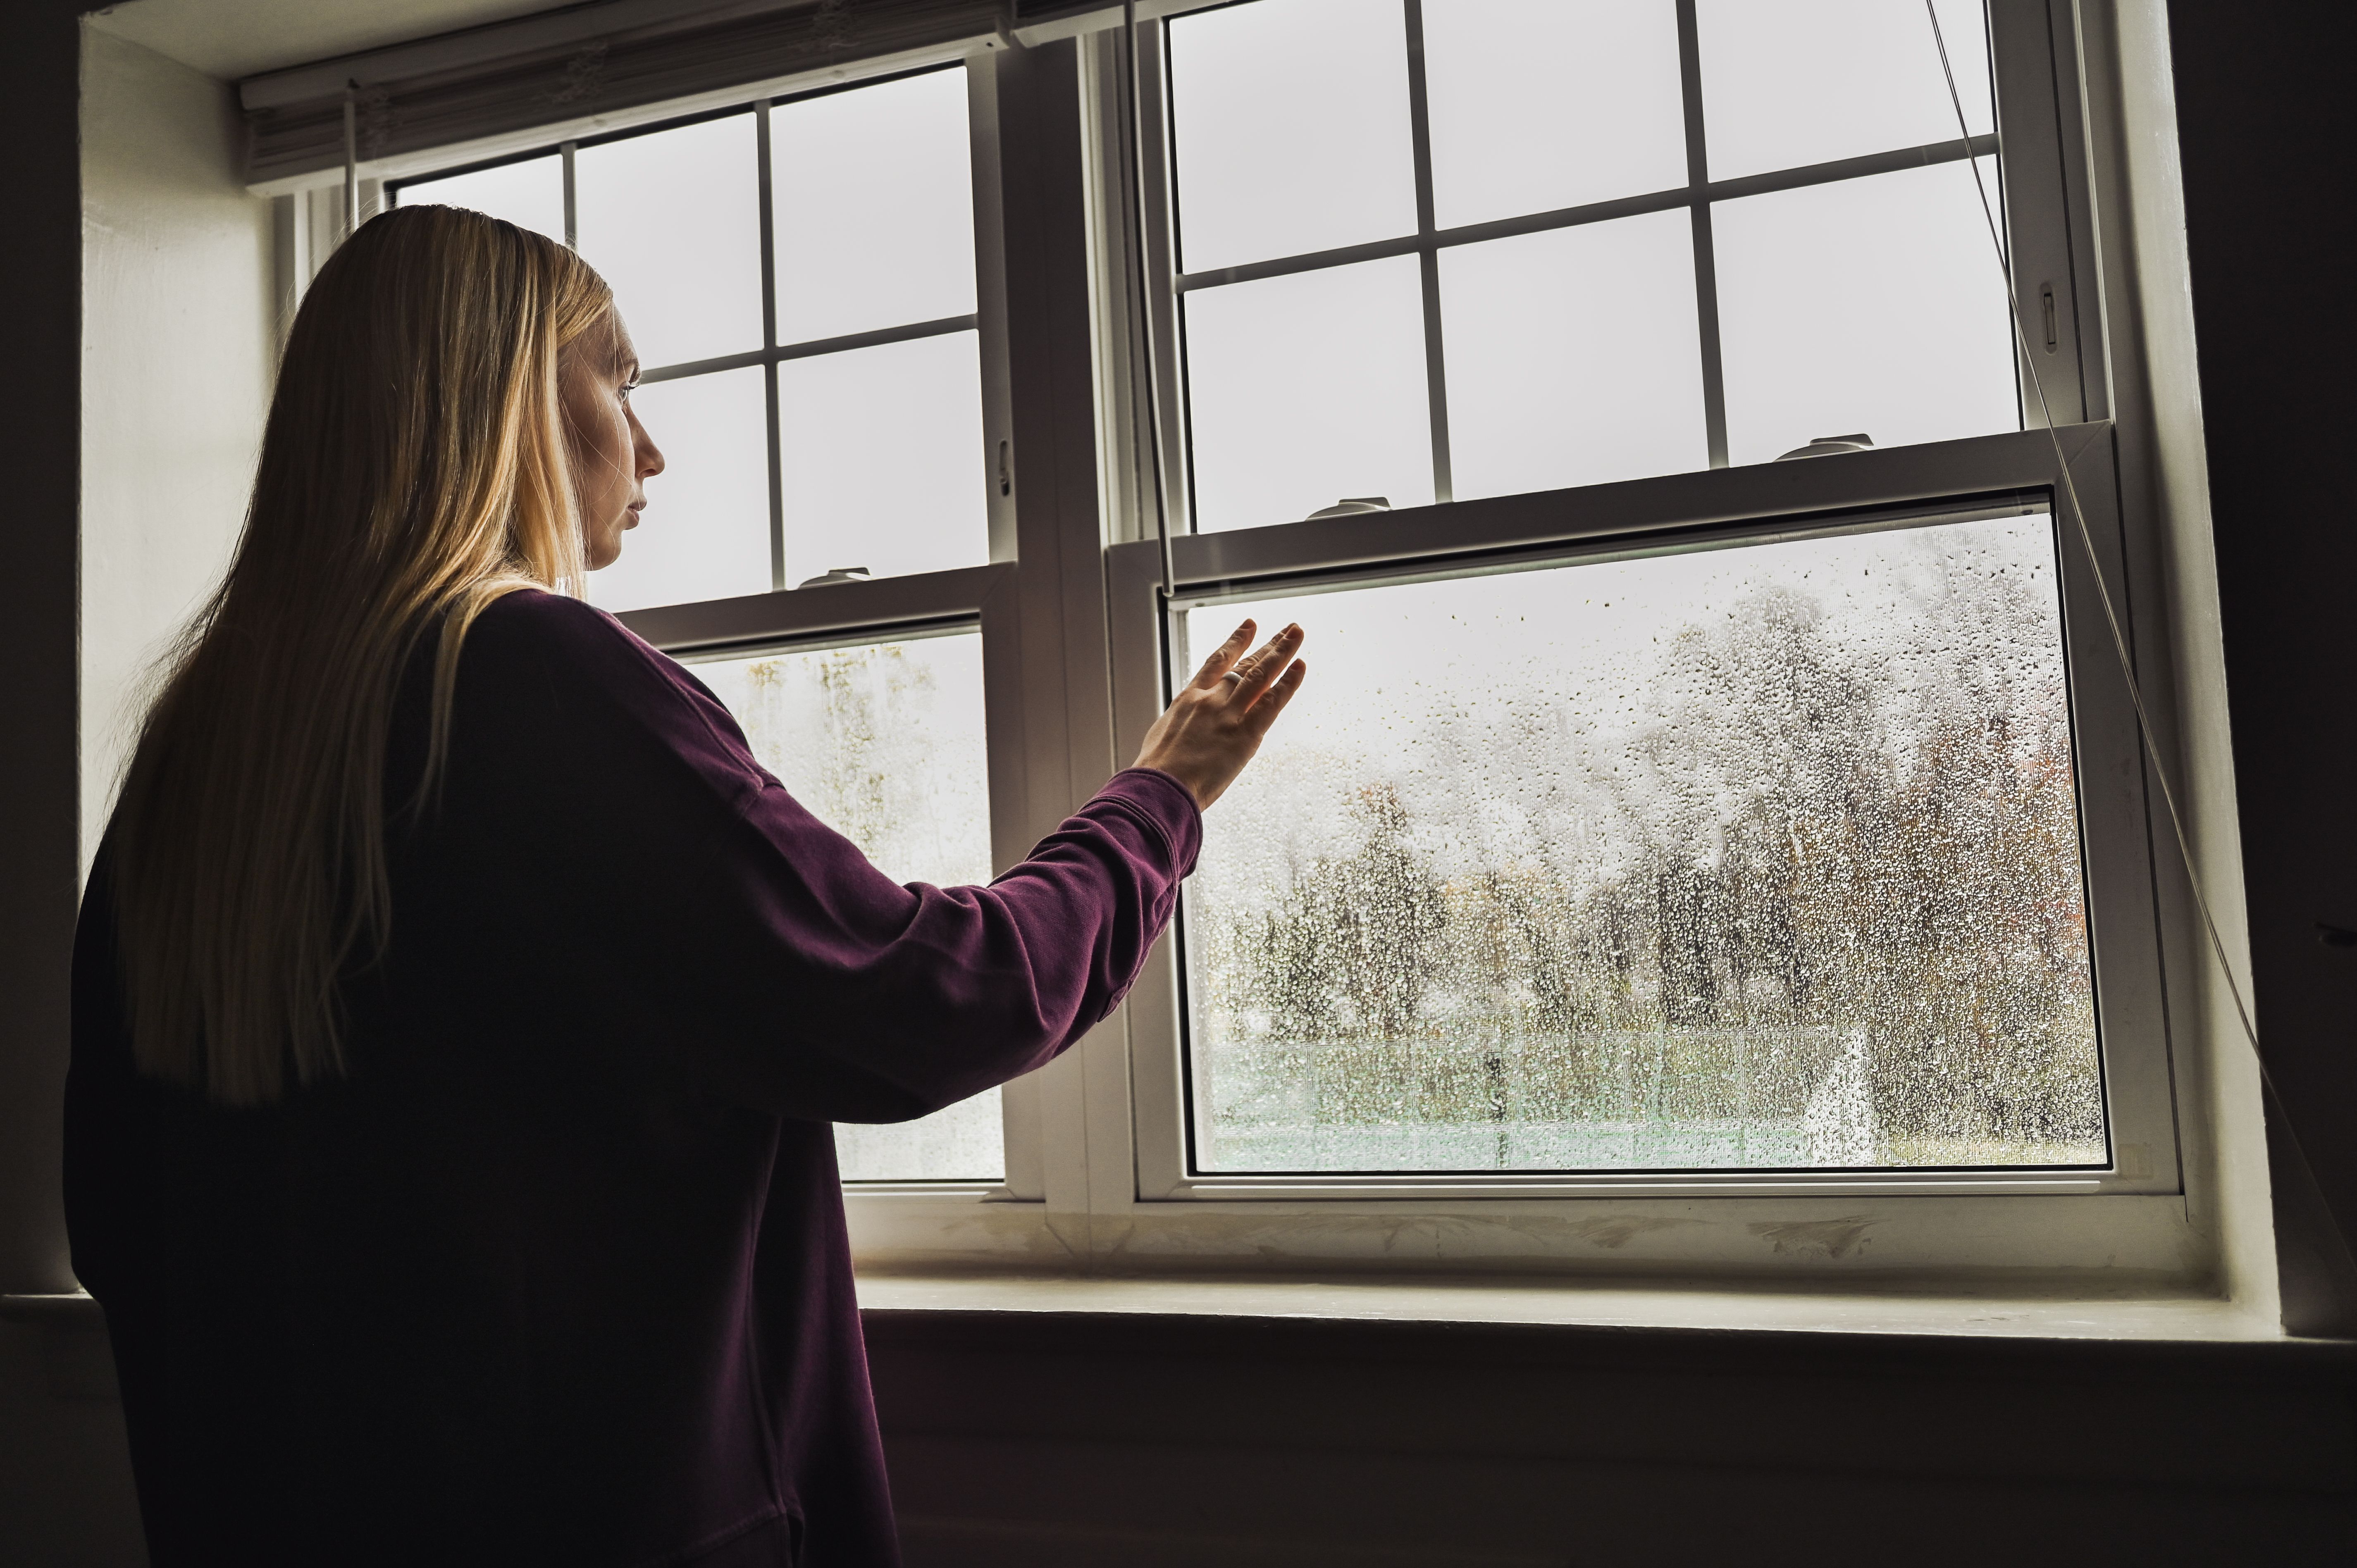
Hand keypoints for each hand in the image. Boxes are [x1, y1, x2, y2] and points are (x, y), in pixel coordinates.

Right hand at [1133, 619, 1306, 810]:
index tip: (1250, 626)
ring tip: (1297, 633)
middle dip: (1270, 645)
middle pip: (1245, 665)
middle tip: (1289, 629)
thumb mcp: (1162, 737)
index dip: (1236, 642)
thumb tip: (1185, 730)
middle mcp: (1210, 700)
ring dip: (1282, 652)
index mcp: (1188, 699)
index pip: (1216, 662)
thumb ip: (1182, 726)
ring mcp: (1228, 715)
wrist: (1157, 788)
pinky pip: (1271, 703)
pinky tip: (1300, 667)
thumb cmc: (1155, 773)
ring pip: (1260, 675)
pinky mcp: (1244, 735)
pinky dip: (1288, 684)